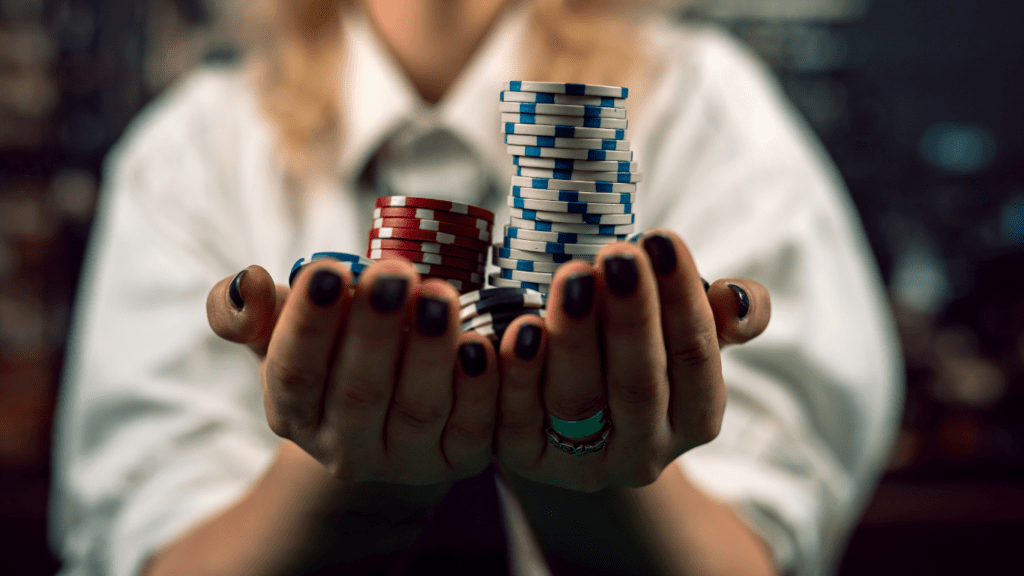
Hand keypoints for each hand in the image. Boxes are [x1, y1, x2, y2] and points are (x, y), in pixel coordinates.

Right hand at [206, 259, 500, 485]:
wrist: (392, 408)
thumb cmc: (334, 351)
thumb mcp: (283, 329)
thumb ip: (248, 309)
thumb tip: (247, 281)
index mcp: (294, 414)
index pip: (294, 372)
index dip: (310, 324)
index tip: (328, 270)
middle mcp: (345, 449)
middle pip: (359, 392)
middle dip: (375, 330)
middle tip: (393, 273)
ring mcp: (406, 459)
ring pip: (418, 408)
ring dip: (429, 351)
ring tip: (439, 296)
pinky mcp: (460, 457)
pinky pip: (474, 426)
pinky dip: (481, 386)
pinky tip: (483, 342)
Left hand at [494, 229, 770, 491]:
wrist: (567, 416)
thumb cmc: (638, 354)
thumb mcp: (689, 332)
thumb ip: (730, 315)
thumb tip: (734, 298)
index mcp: (694, 418)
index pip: (695, 360)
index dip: (683, 301)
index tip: (662, 241)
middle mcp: (642, 450)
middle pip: (638, 386)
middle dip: (630, 317)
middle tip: (618, 256)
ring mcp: (581, 462)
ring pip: (576, 401)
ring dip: (573, 338)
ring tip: (570, 280)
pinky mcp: (523, 459)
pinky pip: (511, 421)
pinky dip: (507, 376)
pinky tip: (503, 333)